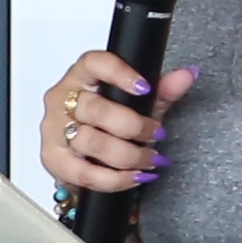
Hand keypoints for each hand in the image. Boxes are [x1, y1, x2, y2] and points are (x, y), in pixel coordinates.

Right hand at [39, 51, 198, 198]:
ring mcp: (54, 130)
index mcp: (81, 77)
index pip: (93, 63)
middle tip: (156, 134)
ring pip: (92, 142)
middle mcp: (62, 100)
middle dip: (133, 126)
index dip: (118, 73)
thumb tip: (187, 75)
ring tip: (150, 159)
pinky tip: (135, 176)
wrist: (88, 155)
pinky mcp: (54, 160)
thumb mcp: (139, 104)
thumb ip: (163, 90)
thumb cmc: (110, 122)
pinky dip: (114, 179)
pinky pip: (84, 173)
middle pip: (95, 109)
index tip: (145, 88)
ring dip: (128, 155)